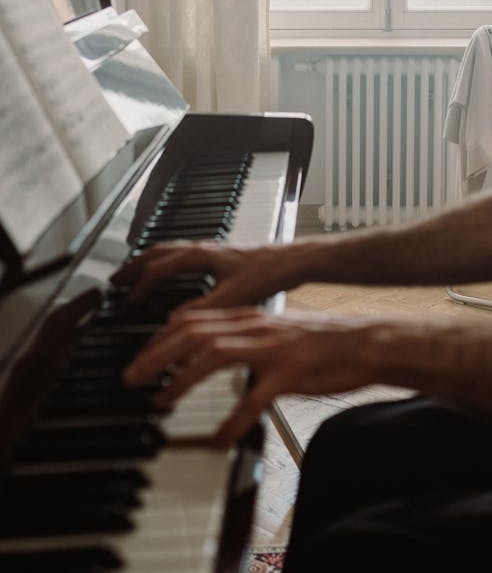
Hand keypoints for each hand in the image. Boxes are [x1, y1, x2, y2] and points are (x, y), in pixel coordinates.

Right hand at [112, 241, 294, 311]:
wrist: (292, 261)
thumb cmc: (266, 274)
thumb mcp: (231, 297)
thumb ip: (200, 311)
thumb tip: (171, 325)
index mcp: (200, 255)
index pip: (159, 268)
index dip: (140, 285)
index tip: (127, 301)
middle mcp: (202, 248)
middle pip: (158, 252)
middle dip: (135, 265)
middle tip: (116, 279)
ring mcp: (211, 250)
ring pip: (170, 250)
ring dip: (149, 261)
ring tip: (136, 273)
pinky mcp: (221, 255)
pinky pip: (183, 254)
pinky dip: (167, 262)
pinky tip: (173, 274)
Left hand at [123, 307, 382, 444]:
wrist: (365, 341)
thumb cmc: (322, 341)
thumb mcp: (275, 331)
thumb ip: (244, 337)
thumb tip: (210, 349)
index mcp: (251, 317)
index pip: (194, 319)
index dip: (160, 337)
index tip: (139, 359)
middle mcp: (256, 326)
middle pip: (194, 332)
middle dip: (156, 355)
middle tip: (131, 378)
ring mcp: (273, 348)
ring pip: (215, 355)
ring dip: (182, 380)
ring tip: (161, 402)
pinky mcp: (291, 372)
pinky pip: (256, 397)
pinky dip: (233, 420)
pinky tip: (220, 439)